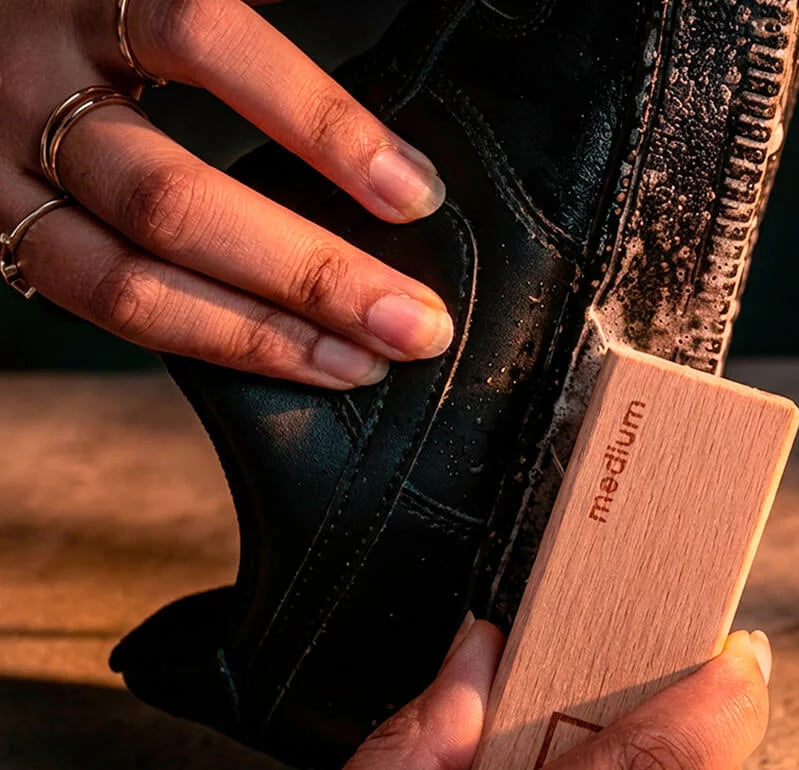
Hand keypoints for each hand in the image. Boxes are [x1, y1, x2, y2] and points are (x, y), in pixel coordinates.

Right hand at [0, 0, 452, 387]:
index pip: (202, 38)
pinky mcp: (3, 235)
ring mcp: (2, 175)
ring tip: (358, 364)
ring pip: (126, 286)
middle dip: (309, 275)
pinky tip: (287, 360)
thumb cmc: (89, 5)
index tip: (416, 193)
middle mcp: (26, 86)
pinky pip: (108, 314)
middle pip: (170, 202)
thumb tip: (373, 110)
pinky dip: (208, 343)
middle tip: (412, 323)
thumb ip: (221, 22)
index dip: (318, 124)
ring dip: (260, 339)